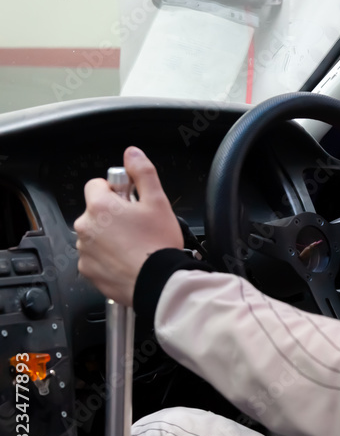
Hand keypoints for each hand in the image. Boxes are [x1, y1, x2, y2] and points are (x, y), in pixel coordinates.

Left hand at [74, 147, 182, 306]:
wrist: (158, 282)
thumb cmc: (158, 244)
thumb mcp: (158, 202)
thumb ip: (143, 173)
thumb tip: (132, 153)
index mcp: (100, 206)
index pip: (96, 185)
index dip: (116, 191)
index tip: (130, 202)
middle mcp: (85, 227)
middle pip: (95, 211)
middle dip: (113, 215)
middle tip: (137, 226)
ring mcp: (84, 250)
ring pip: (95, 235)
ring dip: (109, 237)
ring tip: (134, 245)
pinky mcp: (88, 270)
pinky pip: (94, 257)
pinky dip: (107, 258)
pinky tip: (127, 260)